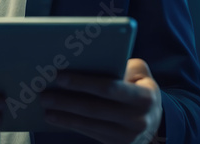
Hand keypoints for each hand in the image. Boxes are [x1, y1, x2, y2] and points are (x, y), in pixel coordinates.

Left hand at [39, 58, 162, 143]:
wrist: (154, 122)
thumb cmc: (141, 88)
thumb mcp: (141, 73)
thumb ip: (122, 65)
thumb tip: (92, 62)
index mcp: (145, 97)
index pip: (109, 88)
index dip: (83, 83)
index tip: (59, 76)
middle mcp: (138, 119)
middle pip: (94, 109)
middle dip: (66, 100)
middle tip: (44, 93)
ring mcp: (127, 136)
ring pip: (89, 124)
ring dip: (64, 115)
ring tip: (45, 105)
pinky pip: (89, 133)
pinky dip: (70, 124)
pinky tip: (55, 117)